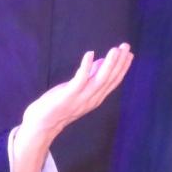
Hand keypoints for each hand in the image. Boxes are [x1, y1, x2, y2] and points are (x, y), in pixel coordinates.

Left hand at [18, 44, 133, 141]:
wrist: (42, 124)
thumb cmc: (59, 105)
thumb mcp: (77, 89)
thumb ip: (90, 77)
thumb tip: (101, 62)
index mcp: (96, 97)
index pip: (113, 81)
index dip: (122, 68)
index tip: (129, 54)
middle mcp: (92, 99)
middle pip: (110, 79)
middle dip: (120, 62)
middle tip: (126, 46)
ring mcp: (82, 98)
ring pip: (100, 80)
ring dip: (109, 64)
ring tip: (115, 50)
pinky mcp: (69, 95)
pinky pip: (80, 79)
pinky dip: (86, 66)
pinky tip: (90, 54)